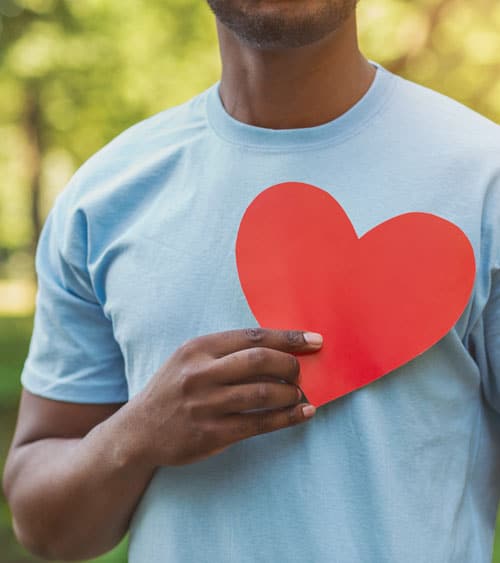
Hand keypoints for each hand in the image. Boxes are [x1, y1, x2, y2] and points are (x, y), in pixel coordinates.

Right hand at [126, 328, 322, 466]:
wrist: (139, 431)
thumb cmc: (173, 389)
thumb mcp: (189, 359)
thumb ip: (225, 352)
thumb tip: (278, 349)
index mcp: (198, 348)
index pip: (252, 336)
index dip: (288, 338)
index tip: (314, 340)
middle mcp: (200, 373)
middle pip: (260, 360)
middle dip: (291, 365)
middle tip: (301, 372)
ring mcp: (205, 405)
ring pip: (263, 393)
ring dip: (291, 393)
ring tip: (300, 394)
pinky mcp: (211, 434)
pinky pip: (259, 423)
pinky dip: (287, 418)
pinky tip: (302, 414)